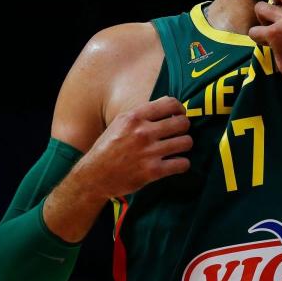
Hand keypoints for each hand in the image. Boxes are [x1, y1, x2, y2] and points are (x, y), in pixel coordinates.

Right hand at [73, 96, 192, 198]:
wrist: (95, 176)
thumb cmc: (108, 147)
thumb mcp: (120, 122)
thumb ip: (142, 113)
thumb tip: (168, 104)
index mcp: (134, 117)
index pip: (170, 104)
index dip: (180, 109)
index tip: (179, 115)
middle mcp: (143, 132)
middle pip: (183, 123)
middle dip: (184, 128)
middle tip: (179, 133)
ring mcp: (149, 152)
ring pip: (186, 142)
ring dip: (184, 145)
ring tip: (177, 148)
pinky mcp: (153, 171)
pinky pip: (183, 163)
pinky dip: (183, 163)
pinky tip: (175, 163)